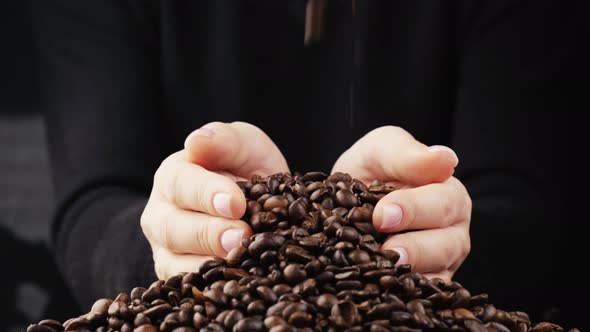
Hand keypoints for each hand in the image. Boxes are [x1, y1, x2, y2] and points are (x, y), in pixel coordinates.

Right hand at [141, 122, 288, 279]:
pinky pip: (186, 287)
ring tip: (240, 259)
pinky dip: (209, 287)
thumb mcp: (242, 145)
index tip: (236, 202)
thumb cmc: (242, 169)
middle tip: (242, 236)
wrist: (251, 203)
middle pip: (174, 228)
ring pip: (175, 263)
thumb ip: (224, 140)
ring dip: (209, 264)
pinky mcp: (177, 278)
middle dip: (209, 233)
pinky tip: (234, 282)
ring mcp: (166, 250)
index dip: (206, 194)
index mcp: (174, 177)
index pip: (182, 185)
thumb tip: (197, 141)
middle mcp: (162, 215)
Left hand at [332, 126, 470, 280]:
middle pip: (445, 243)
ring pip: (437, 274)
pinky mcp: (426, 284)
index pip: (440, 203)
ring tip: (384, 270)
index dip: (413, 210)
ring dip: (410, 274)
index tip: (383, 215)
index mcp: (448, 193)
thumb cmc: (373, 168)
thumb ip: (406, 154)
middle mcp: (452, 230)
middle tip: (385, 248)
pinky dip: (406, 293)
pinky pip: (423, 295)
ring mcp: (441, 261)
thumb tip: (446, 159)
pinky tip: (383, 289)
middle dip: (414, 247)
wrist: (349, 196)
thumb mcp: (382, 149)